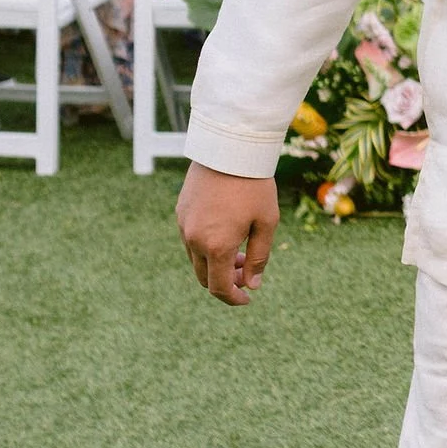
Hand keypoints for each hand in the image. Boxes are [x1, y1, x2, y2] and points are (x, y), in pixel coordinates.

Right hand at [178, 165, 278, 305]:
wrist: (229, 148)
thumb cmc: (254, 185)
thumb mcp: (266, 223)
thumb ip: (259, 258)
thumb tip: (252, 285)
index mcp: (216, 246)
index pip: (219, 288)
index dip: (234, 298)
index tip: (248, 298)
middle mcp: (194, 239)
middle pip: (204, 277)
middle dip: (225, 281)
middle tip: (246, 270)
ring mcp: (183, 225)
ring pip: (196, 259)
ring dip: (215, 263)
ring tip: (239, 249)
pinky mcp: (180, 212)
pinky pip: (190, 240)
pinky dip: (206, 246)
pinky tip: (226, 231)